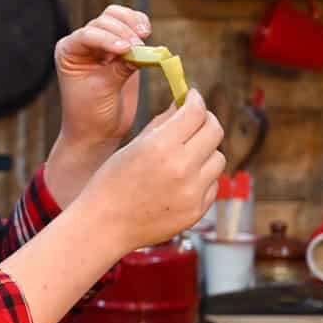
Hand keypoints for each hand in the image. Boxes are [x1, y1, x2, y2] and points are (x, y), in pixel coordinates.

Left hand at [54, 5, 151, 145]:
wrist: (98, 131)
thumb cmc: (90, 113)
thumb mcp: (103, 89)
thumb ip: (120, 68)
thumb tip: (142, 51)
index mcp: (68, 51)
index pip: (87, 34)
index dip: (108, 38)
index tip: (126, 50)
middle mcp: (82, 43)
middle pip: (104, 21)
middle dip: (123, 32)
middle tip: (138, 50)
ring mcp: (102, 44)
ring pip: (116, 17)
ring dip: (132, 24)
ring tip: (145, 37)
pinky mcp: (121, 50)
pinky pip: (130, 27)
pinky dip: (140, 26)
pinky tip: (148, 35)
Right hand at [82, 89, 224, 251]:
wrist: (105, 225)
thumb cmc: (111, 182)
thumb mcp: (132, 146)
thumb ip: (161, 123)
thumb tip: (183, 104)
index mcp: (160, 146)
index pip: (196, 112)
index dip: (196, 100)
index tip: (192, 97)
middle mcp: (181, 167)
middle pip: (215, 131)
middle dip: (206, 120)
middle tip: (196, 119)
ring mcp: (193, 191)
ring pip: (218, 157)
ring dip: (205, 151)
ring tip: (184, 155)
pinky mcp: (197, 210)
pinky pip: (212, 183)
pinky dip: (202, 177)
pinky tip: (180, 180)